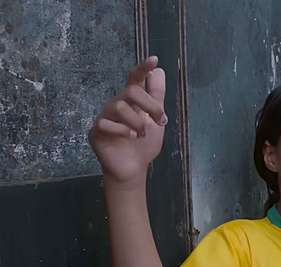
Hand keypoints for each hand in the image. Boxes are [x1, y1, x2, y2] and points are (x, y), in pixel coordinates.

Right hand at [89, 56, 167, 185]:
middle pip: (130, 91)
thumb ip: (157, 97)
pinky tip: (130, 138)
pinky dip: (122, 131)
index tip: (154, 60)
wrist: (134, 167)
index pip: (134, 79)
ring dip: (137, 122)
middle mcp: (117, 105)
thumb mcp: (155, 120)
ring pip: (119, 106)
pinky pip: (105, 123)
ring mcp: (105, 117)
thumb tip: (159, 71)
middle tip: (159, 121)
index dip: (143, 68)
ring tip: (142, 135)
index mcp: (131, 101)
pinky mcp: (96, 131)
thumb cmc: (143, 143)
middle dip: (149, 105)